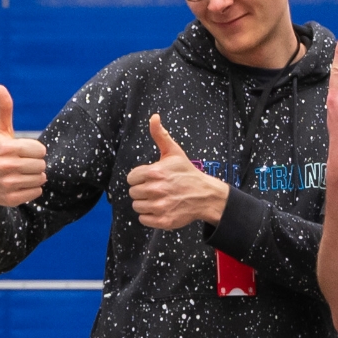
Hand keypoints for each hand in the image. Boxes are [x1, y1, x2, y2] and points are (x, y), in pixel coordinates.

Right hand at [0, 84, 48, 208]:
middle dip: (35, 164)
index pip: (40, 150)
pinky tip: (20, 185)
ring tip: (21, 174)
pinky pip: (36, 193)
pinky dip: (32, 190)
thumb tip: (0, 87)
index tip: (23, 152)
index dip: (35, 151)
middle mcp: (5, 166)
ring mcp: (7, 184)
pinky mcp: (11, 199)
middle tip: (22, 164)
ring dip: (35, 177)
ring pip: (41, 179)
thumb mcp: (0, 132)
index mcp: (6, 148)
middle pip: (42, 165)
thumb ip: (4, 110)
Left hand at [126, 111, 229, 232]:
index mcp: (155, 172)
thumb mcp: (174, 152)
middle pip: (133, 193)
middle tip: (155, 188)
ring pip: (137, 206)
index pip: (131, 178)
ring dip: (145, 203)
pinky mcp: (163, 220)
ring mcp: (160, 206)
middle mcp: (156, 190)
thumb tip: (154, 117)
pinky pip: (143, 219)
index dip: (139, 178)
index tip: (149, 178)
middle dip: (142, 190)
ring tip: (158, 198)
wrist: (206, 195)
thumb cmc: (187, 173)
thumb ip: (160, 135)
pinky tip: (160, 208)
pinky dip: (149, 216)